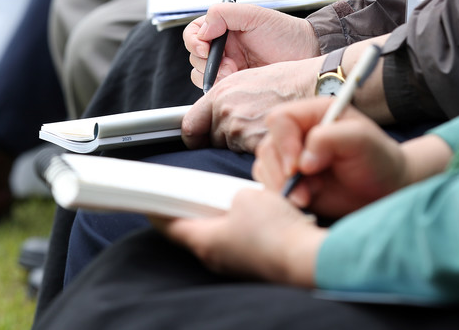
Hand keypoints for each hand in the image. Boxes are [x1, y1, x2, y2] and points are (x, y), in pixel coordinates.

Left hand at [155, 188, 324, 285]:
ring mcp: (234, 264)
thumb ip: (229, 193)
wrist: (307, 258)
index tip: (151, 203)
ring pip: (217, 237)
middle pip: (193, 231)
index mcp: (205, 242)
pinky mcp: (252, 264)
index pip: (170, 227)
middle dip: (191, 211)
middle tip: (191, 193)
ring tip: (227, 199)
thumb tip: (231, 199)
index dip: (159, 212)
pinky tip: (252, 215)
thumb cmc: (274, 231)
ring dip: (218, 218)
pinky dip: (237, 227)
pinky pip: (237, 242)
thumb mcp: (245, 195)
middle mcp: (215, 258)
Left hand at [181, 58, 322, 152]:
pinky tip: (273, 142)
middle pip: (212, 141)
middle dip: (226, 141)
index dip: (197, 137)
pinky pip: (248, 159)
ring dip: (244, 148)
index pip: (190, 126)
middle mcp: (225, 111)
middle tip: (249, 132)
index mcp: (219, 94)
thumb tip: (213, 115)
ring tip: (263, 132)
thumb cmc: (287, 80)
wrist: (314, 83)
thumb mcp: (247, 80)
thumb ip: (225, 99)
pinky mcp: (256, 144)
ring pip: (231, 151)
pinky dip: (259, 155)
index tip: (203, 141)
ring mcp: (239, 129)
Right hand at [184, 3, 320, 85]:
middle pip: (195, 57)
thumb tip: (202, 31)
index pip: (194, 33)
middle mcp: (223, 48)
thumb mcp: (254, 15)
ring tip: (237, 74)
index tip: (206, 49)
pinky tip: (239, 83)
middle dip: (208, 63)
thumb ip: (223, 14)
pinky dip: (221, 88)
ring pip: (202, 75)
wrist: (307, 55)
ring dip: (215, 76)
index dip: (194, 42)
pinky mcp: (236, 85)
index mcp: (223, 28)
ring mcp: (228, 67)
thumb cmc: (285, 33)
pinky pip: (216, 90)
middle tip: (230, 65)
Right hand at [253, 97, 407, 215]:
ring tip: (310, 198)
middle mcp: (297, 133)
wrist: (385, 190)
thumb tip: (302, 161)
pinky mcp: (289, 180)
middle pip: (267, 146)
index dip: (284, 143)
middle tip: (306, 193)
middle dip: (282, 173)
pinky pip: (268, 186)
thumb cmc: (378, 160)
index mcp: (312, 113)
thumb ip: (330, 139)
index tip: (298, 167)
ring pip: (264, 168)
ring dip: (282, 188)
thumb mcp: (362, 141)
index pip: (279, 119)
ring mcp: (291, 157)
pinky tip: (306, 203)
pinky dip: (282, 197)